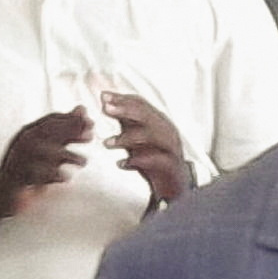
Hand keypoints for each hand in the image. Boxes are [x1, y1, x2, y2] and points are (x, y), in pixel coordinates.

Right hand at [0, 108, 95, 211]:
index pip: (51, 121)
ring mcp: (20, 160)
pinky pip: (37, 174)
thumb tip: (82, 109)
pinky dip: (53, 175)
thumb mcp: (47, 148)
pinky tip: (66, 178)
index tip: (91, 122)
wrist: (1, 194)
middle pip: (49, 133)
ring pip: (45, 153)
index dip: (72, 120)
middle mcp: (23, 143)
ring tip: (83, 162)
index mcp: (28, 133)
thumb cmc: (28, 170)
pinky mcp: (19, 178)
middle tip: (90, 136)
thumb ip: (65, 130)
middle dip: (71, 132)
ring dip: (67, 156)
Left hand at [102, 92, 192, 210]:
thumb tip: (105, 99)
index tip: (103, 96)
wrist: (174, 182)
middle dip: (125, 110)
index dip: (122, 99)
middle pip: (146, 115)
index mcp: (157, 120)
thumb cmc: (152, 155)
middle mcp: (165, 130)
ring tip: (106, 143)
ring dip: (127, 138)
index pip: (141, 104)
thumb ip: (124, 118)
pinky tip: (120, 164)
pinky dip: (136, 161)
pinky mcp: (170, 165)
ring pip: (150, 137)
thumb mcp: (137, 134)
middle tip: (105, 108)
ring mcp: (170, 147)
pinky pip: (153, 160)